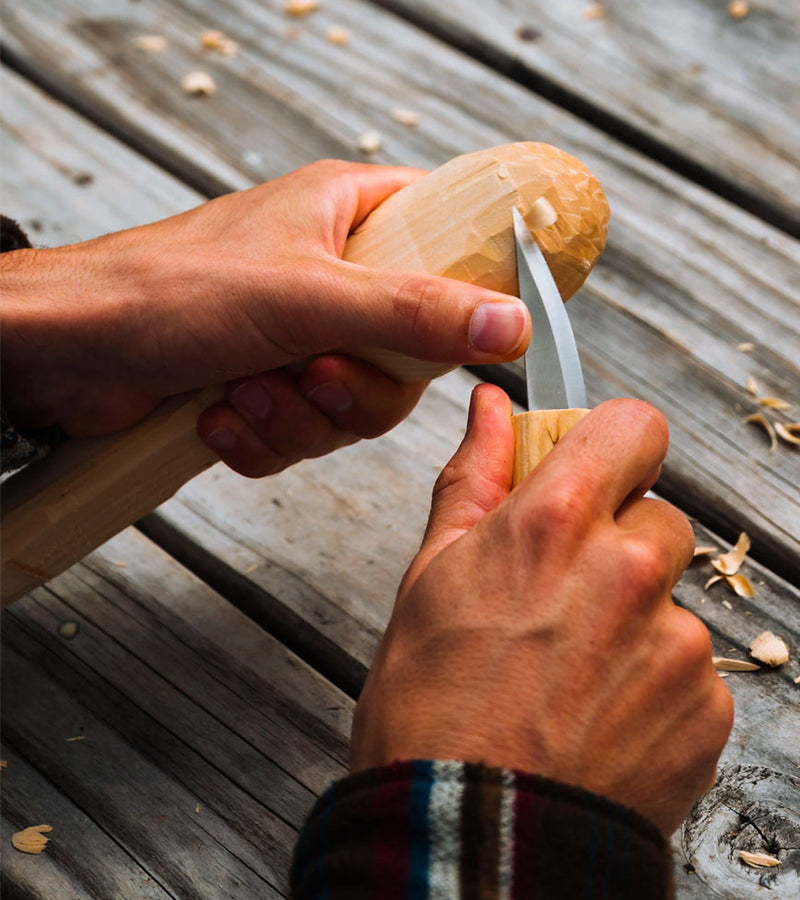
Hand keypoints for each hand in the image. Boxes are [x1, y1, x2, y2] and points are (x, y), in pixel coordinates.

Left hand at [1, 162, 528, 475]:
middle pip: (405, 352)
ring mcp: (296, 334)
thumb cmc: (167, 290)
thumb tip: (508, 323)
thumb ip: (416, 312)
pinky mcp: (265, 385)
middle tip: (313, 373)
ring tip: (249, 392)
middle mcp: (327, 275)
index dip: (466, 280)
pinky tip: (222, 414)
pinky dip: (265, 436)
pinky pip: (303, 432)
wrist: (69, 352)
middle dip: (356, 386)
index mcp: (344, 217)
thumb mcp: (309, 296)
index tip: (474, 326)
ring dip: (300, 416)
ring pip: (352, 401)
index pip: (442, 231)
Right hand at [351, 386, 732, 834]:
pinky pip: (691, 666)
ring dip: (633, 619)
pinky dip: (653, 682)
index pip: (633, 427)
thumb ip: (474, 481)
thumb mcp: (430, 577)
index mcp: (554, 524)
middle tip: (559, 601)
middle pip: (656, 517)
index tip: (593, 476)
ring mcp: (676, 642)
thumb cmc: (431, 709)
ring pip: (670, 597)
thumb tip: (490, 412)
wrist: (471, 840)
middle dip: (615, 544)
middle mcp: (627, 570)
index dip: (612, 447)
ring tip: (570, 674)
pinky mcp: (707, 706)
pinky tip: (598, 715)